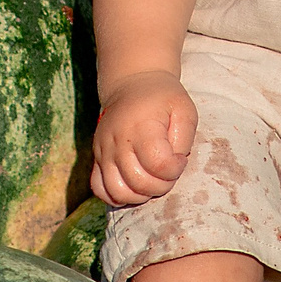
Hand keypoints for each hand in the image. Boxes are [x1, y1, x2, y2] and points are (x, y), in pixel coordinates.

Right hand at [90, 70, 197, 206]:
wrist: (131, 85)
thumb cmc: (162, 99)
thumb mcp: (184, 109)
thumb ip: (184, 138)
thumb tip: (174, 163)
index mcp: (141, 127)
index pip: (158, 165)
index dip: (175, 169)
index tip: (180, 158)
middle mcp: (117, 141)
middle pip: (138, 182)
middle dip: (162, 185)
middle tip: (169, 171)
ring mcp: (103, 152)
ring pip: (118, 192)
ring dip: (141, 195)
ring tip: (153, 179)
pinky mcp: (96, 159)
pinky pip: (100, 190)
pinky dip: (117, 196)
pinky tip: (134, 186)